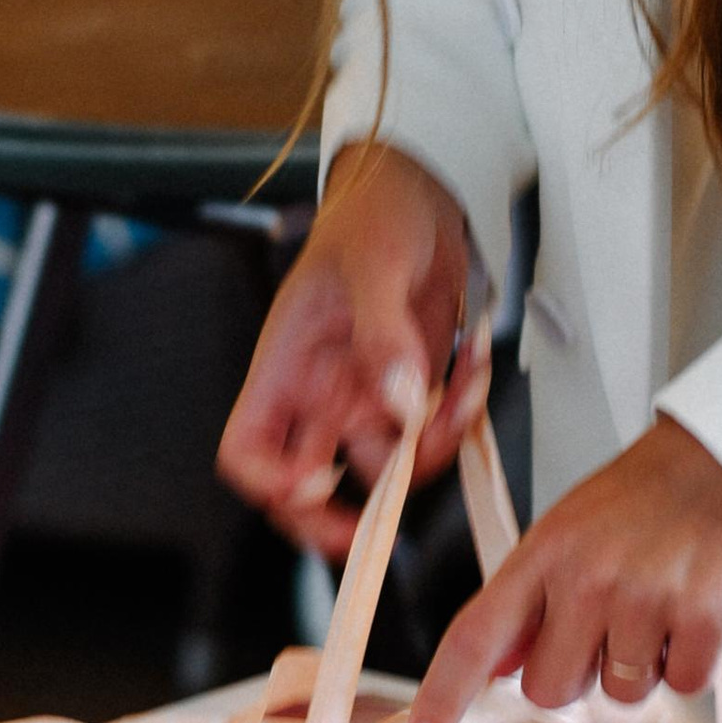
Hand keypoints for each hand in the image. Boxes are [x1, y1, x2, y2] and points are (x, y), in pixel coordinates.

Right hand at [217, 146, 485, 557]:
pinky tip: (472, 361)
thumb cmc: (370, 216)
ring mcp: (367, 396)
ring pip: (389, 464)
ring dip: (434, 443)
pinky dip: (462, 410)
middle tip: (381, 528)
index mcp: (286, 366)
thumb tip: (397, 399)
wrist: (418, 194)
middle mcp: (321, 394)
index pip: (248, 449)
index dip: (270, 482)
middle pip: (308, 487)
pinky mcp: (411, 389)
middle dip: (343, 517)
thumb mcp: (371, 263)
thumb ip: (382, 334)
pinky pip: (434, 430)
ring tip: (462, 382)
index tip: (311, 486)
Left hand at [400, 415, 721, 722]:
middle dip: (580, 671)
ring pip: (621, 695)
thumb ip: (530, 599)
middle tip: (615, 617)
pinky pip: (682, 685)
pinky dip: (692, 659)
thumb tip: (494, 667)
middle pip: (550, 691)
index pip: (472, 639)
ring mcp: (646, 598)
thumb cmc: (644, 498)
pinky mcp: (706, 616)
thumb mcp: (569, 530)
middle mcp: (586, 578)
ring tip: (663, 601)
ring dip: (642, 664)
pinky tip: (697, 608)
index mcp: (542, 554)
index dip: (440, 703)